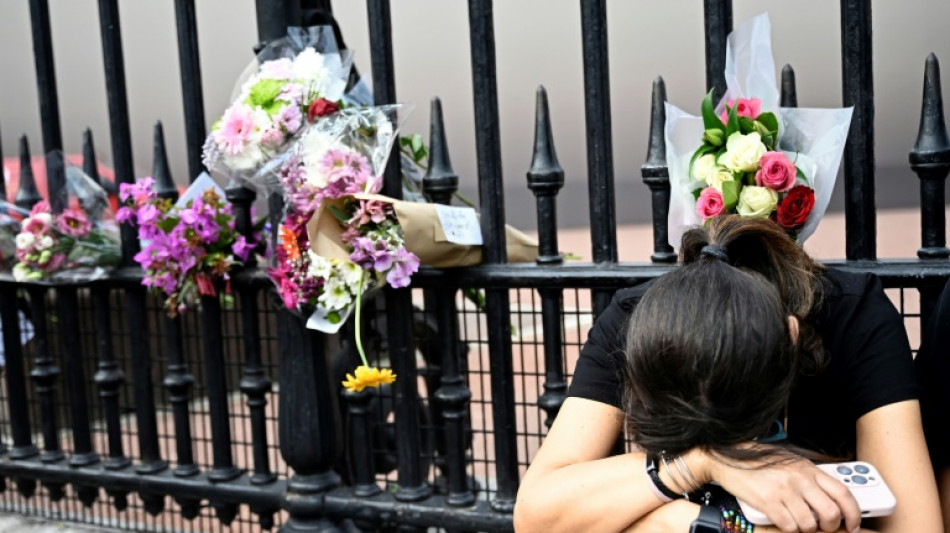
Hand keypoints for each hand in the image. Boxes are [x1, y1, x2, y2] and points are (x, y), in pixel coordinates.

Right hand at [704, 449, 860, 532]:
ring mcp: (784, 490)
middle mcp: (799, 478)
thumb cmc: (758, 461)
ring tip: (797, 521)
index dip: (854, 513)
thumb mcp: (789, 463)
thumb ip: (810, 479)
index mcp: (808, 468)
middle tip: (823, 527)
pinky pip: (789, 526)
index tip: (853, 524)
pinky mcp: (768, 502)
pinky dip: (789, 528)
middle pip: (831, 513)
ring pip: (809, 524)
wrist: (727, 458)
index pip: (843, 493)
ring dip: (806, 529)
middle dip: (831, 526)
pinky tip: (783, 519)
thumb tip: (830, 501)